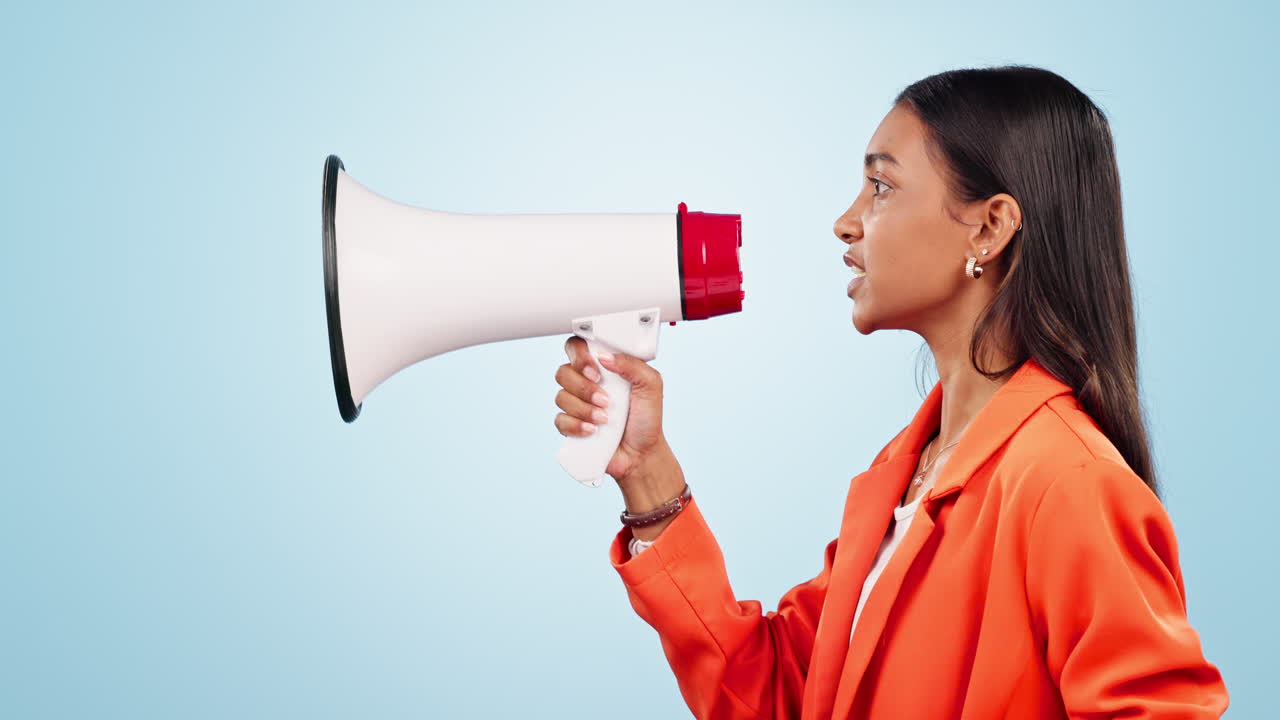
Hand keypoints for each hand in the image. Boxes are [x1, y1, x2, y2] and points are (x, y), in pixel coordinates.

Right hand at [554, 335, 666, 482]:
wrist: (642, 453)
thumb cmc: (647, 419)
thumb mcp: (651, 385)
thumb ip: (632, 364)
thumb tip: (605, 356)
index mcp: (603, 368)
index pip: (577, 348)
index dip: (579, 356)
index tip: (596, 371)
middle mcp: (586, 383)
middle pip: (563, 372)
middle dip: (584, 387)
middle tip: (606, 400)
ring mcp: (576, 404)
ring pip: (561, 397)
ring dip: (584, 409)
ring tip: (605, 419)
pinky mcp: (570, 425)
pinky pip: (559, 420)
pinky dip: (576, 425)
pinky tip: (593, 431)